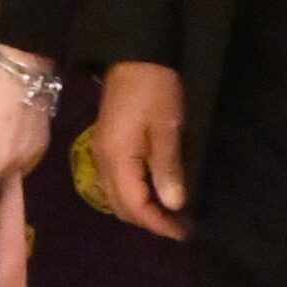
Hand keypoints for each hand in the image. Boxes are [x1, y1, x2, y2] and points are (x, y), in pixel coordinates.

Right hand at [95, 61, 188, 239]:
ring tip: (172, 213)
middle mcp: (102, 161)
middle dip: (149, 221)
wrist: (137, 53)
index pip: (134, 206)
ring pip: (117, 196)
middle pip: (121, 206)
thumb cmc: (155, 88)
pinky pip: (118, 181)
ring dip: (143, 209)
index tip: (184, 232)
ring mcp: (102, 152)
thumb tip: (173, 205)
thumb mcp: (167, 127)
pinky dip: (137, 193)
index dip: (158, 224)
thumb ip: (167, 167)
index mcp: (116, 158)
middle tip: (182, 226)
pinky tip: (157, 191)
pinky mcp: (108, 144)